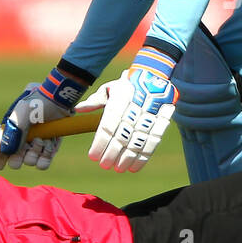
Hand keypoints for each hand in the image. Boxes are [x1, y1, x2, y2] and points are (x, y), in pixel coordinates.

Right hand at [0, 67, 88, 169]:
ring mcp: (36, 146)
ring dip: (33, 154)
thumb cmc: (37, 104)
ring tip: (40, 140)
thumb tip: (6, 151)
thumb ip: (13, 133)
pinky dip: (44, 159)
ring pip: (30, 162)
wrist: (58, 100)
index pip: (0, 152)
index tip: (0, 164)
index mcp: (11, 133)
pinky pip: (43, 163)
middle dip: (18, 159)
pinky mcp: (49, 149)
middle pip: (15, 162)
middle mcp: (22, 142)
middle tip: (24, 149)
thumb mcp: (20, 115)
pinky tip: (47, 147)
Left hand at [89, 47, 177, 172]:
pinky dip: (144, 157)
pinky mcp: (163, 119)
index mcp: (120, 100)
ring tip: (118, 168)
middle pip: (121, 136)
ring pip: (137, 141)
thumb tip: (78, 109)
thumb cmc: (128, 84)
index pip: (108, 126)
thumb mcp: (111, 88)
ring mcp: (150, 114)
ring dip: (127, 158)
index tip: (93, 156)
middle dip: (112, 154)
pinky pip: (153, 141)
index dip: (100, 143)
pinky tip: (134, 167)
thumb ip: (95, 100)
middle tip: (104, 165)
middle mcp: (135, 108)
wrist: (156, 74)